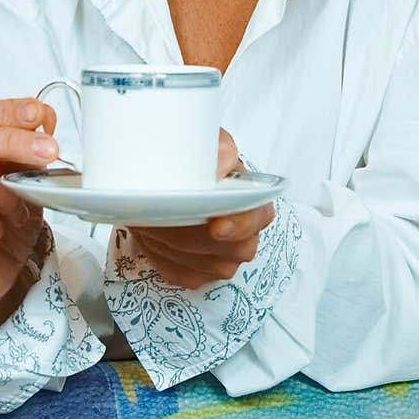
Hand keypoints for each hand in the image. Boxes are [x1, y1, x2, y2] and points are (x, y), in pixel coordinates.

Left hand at [127, 126, 274, 290]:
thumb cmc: (190, 162)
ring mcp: (224, 255)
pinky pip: (188, 277)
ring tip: (159, 220)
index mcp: (252, 196)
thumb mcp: (206, 142)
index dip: (240, 225)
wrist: (159, 182)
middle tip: (171, 220)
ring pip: (211, 266)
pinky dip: (168, 259)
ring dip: (179, 246)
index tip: (217, 227)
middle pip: (237, 250)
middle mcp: (245, 231)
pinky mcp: (200, 271)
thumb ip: (219, 148)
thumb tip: (223, 164)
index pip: (259, 216)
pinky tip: (158, 236)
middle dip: (200, 238)